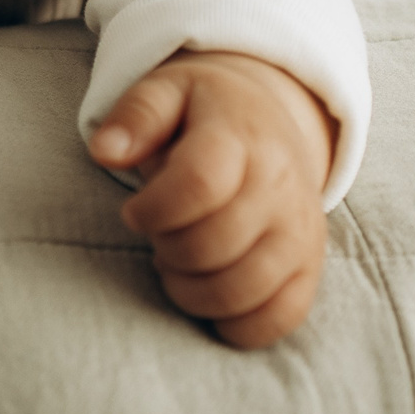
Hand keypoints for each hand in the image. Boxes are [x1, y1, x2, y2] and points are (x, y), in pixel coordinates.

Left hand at [87, 50, 334, 348]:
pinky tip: (210, 292)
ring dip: (191, 292)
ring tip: (178, 263)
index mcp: (241, 137)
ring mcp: (301, 230)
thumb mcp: (167, 90)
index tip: (134, 212)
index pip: (199, 185)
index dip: (153, 210)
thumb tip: (103, 151)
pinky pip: (279, 318)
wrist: (272, 121)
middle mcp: (280, 186)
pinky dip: (234, 323)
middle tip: (159, 235)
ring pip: (242, 291)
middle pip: (213, 246)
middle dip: (167, 250)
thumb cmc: (205, 113)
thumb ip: (135, 116)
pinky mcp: (310, 267)